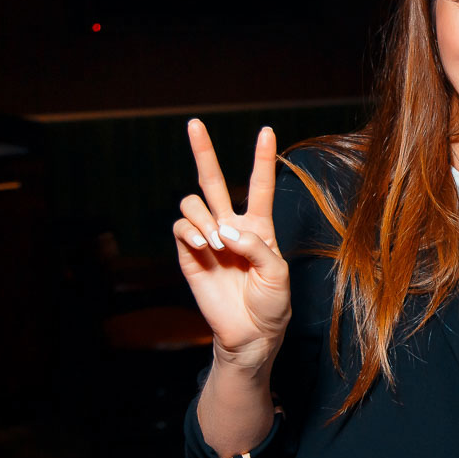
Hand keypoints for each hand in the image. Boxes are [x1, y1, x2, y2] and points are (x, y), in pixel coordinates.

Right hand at [173, 120, 289, 373]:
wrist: (251, 333)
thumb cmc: (272, 303)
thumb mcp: (277, 272)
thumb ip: (256, 246)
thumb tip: (224, 230)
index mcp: (260, 226)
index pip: (260, 185)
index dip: (263, 158)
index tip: (267, 130)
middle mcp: (231, 226)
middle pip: (213, 180)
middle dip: (203, 151)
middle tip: (194, 123)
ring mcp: (208, 239)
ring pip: (193, 203)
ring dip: (203, 216)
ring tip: (216, 243)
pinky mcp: (188, 255)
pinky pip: (181, 228)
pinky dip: (191, 231)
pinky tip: (205, 246)